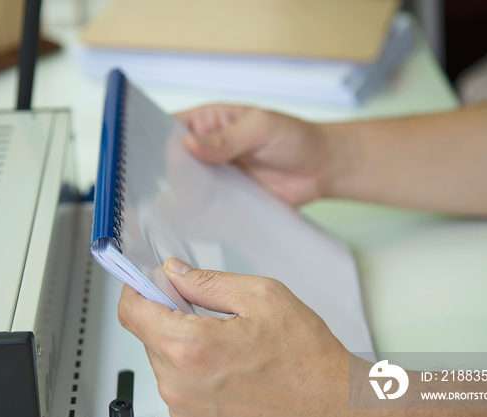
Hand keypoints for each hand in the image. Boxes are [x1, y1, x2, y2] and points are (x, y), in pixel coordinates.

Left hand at [118, 257, 352, 416]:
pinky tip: (230, 367)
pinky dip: (194, 372)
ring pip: (164, 362)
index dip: (136, 289)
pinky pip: (179, 388)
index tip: (146, 282)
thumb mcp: (262, 297)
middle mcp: (180, 385)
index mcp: (191, 348)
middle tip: (208, 311)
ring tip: (228, 344)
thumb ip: (207, 282)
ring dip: (184, 345)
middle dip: (169, 316)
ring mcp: (187, 411)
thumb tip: (175, 274)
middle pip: (149, 336)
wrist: (335, 412)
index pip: (132, 312)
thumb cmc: (309, 361)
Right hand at [176, 104, 346, 205]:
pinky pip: (204, 210)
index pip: (172, 130)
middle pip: (174, 164)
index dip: (164, 144)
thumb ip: (226, 138)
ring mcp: (214, 178)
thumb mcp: (261, 128)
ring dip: (184, 200)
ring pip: (185, 190)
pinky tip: (196, 223)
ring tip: (186, 209)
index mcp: (209, 122)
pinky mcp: (225, 202)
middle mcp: (206, 151)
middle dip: (173, 177)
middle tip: (182, 189)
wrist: (322, 169)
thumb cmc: (295, 137)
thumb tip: (189, 144)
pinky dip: (198, 218)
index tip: (165, 161)